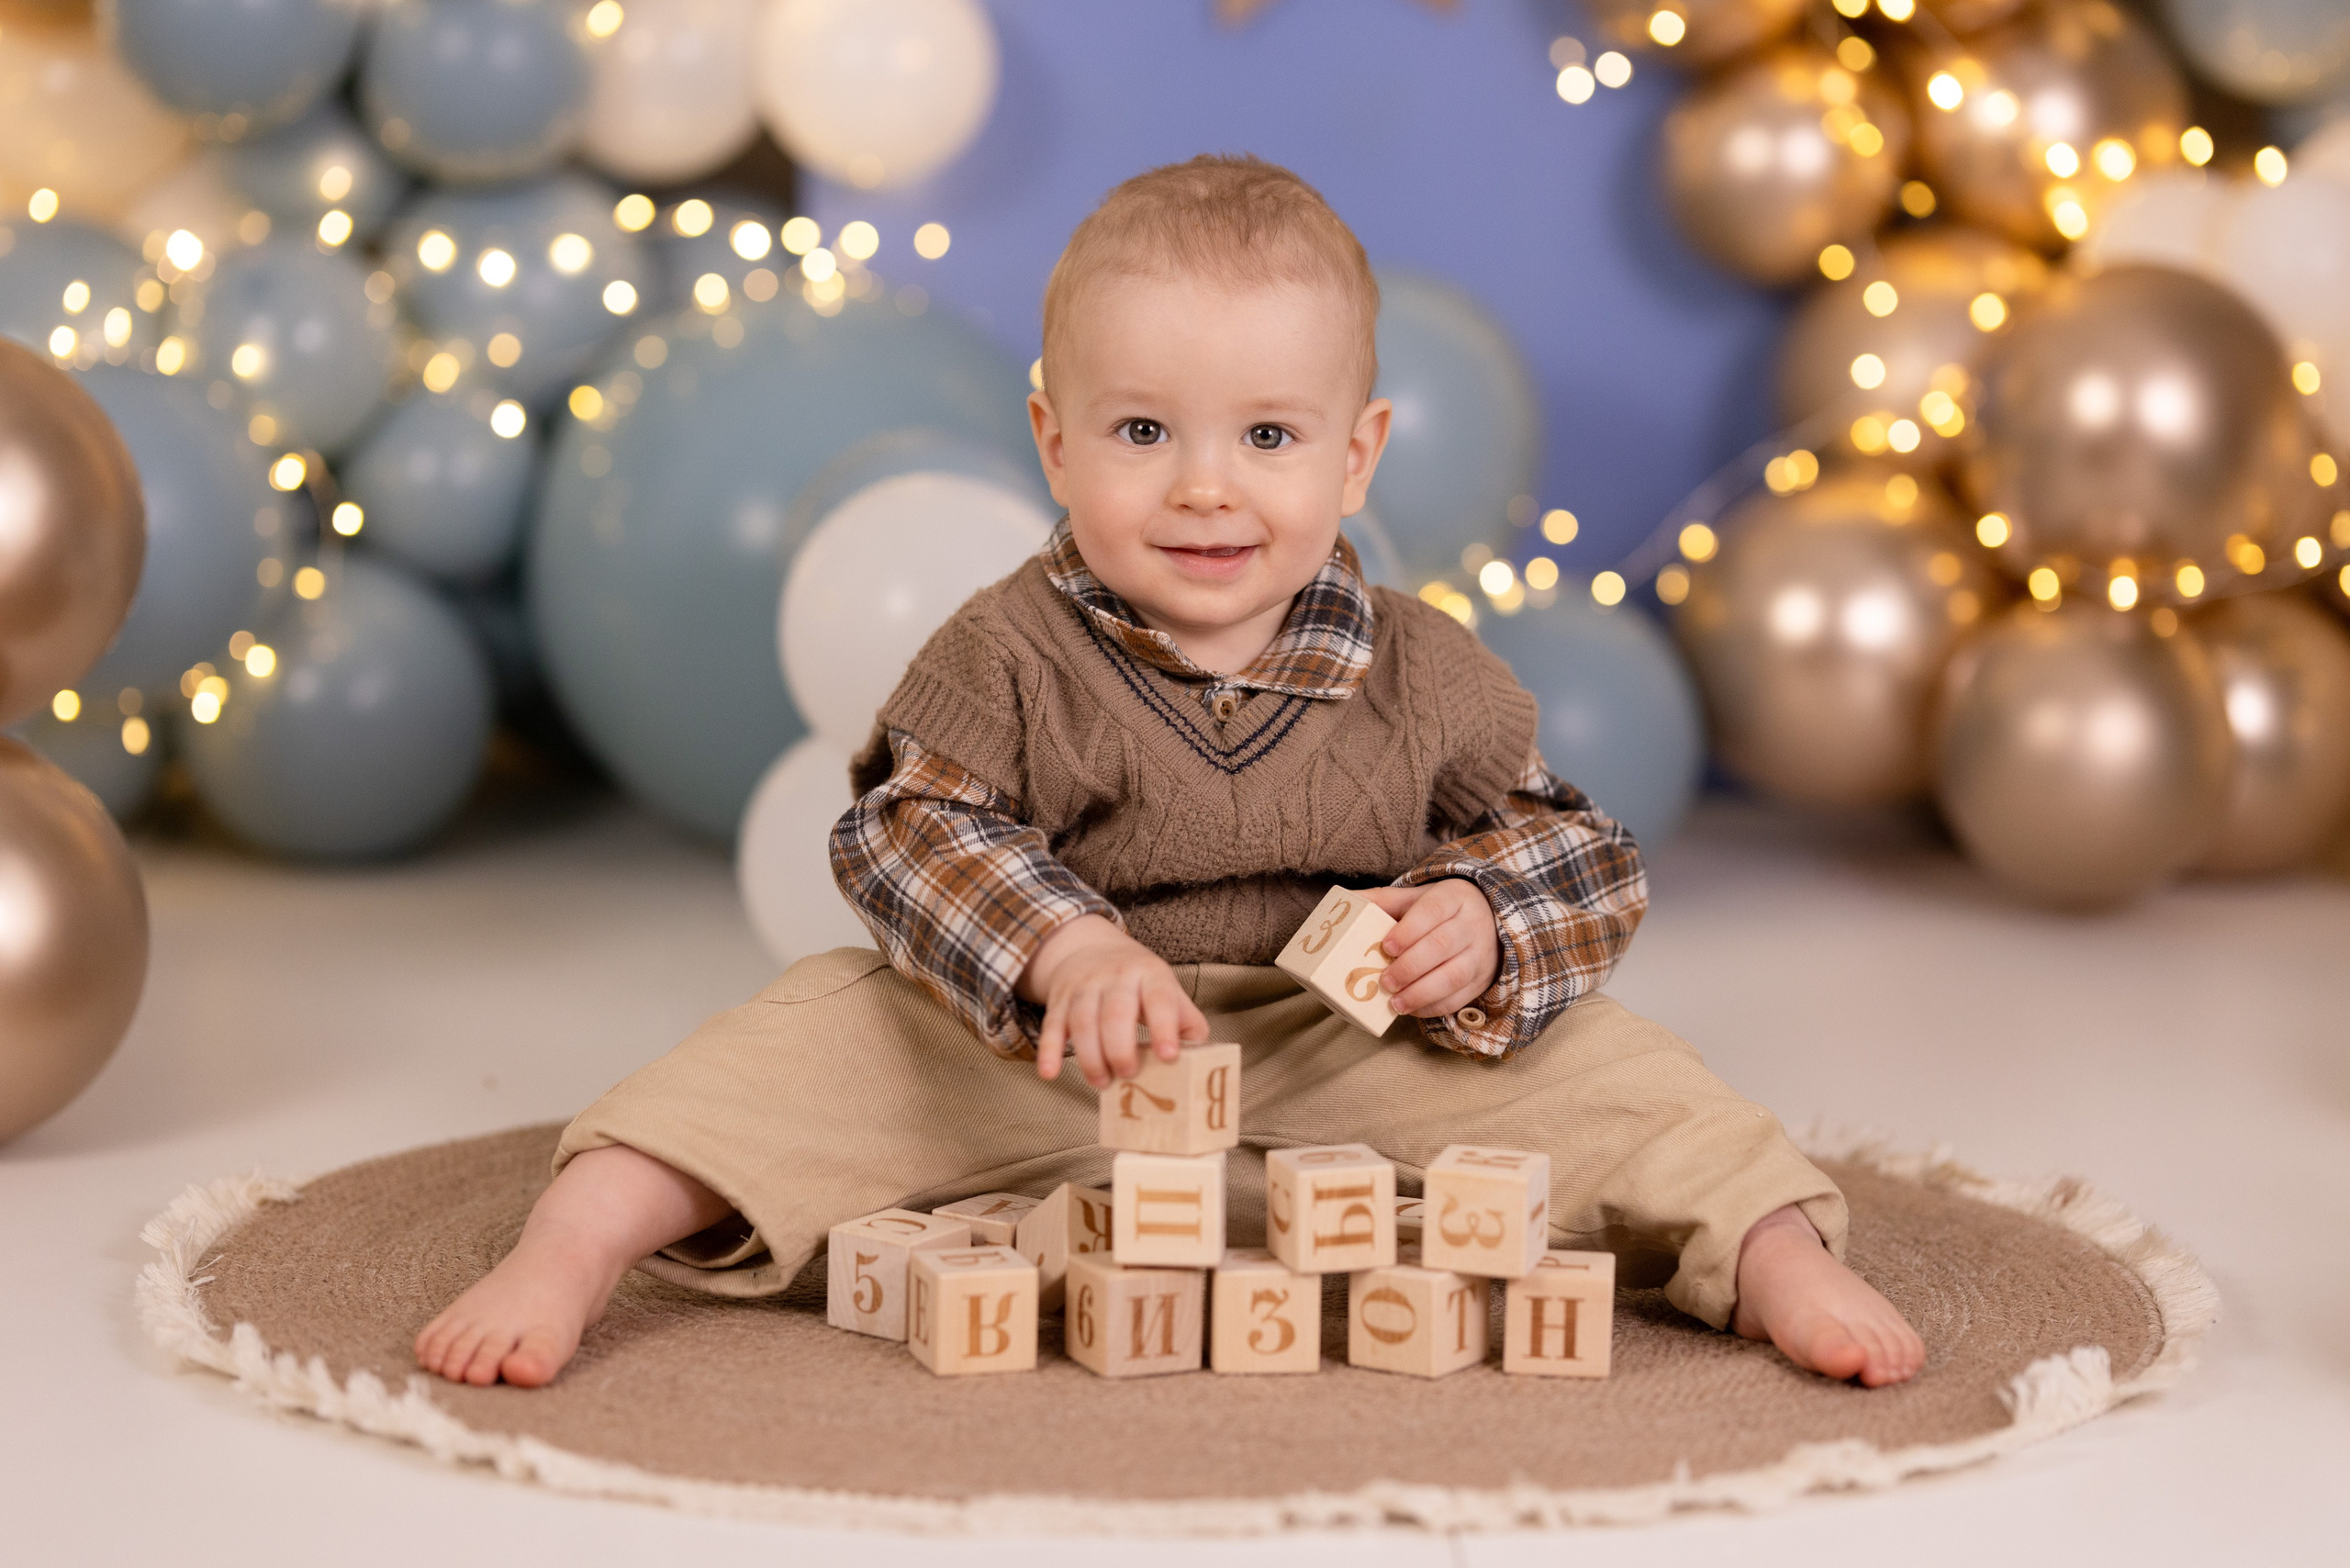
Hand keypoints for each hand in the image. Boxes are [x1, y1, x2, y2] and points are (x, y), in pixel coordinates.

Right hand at [1018, 915, 1208, 1087]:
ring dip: (1090, 1055)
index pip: (1159, 998)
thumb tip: (1202, 1058)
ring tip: (1101, 1083)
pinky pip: (1052, 1025)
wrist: (1089, 948)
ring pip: (1082, 1020)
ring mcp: (1084, 987)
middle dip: (1120, 1047)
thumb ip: (1185, 1020)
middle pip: (1116, 1012)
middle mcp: (1116, 977)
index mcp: (1150, 974)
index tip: (1168, 1056)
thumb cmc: (1137, 980)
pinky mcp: (1059, 1001)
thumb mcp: (1166, 988)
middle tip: (1128, 1075)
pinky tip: (1049, 1073)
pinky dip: (1049, 1050)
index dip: (1164, 1026)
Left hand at [1358, 880, 1499, 1018]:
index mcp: (1454, 897)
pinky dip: (1433, 1006)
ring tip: (1396, 1003)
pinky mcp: (1481, 979)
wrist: (1487, 920)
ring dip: (1421, 993)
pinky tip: (1411, 1009)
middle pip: (1441, 946)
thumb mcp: (1417, 898)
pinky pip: (1459, 997)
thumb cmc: (1441, 910)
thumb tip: (1346, 901)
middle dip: (1410, 967)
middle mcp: (1471, 924)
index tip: (1387, 947)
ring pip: (1454, 975)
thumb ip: (1384, 900)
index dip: (1409, 930)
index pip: (1433, 910)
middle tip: (1385, 981)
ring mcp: (1480, 954)